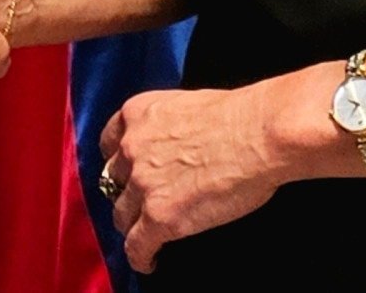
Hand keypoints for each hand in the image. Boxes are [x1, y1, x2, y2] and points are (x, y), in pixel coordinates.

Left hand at [98, 85, 290, 272]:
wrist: (257, 133)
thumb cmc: (237, 116)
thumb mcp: (183, 105)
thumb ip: (164, 126)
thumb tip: (170, 146)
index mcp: (137, 114)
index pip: (109, 145)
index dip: (119, 164)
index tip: (126, 174)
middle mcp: (132, 148)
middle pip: (113, 182)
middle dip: (127, 194)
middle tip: (142, 203)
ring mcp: (143, 184)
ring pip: (121, 216)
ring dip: (133, 226)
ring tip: (146, 234)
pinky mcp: (159, 217)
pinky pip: (136, 247)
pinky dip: (141, 257)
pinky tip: (150, 260)